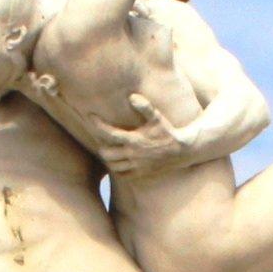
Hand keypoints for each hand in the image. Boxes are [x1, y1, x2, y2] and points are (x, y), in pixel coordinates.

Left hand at [69, 93, 191, 176]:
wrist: (181, 151)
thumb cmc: (167, 132)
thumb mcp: (157, 118)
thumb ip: (145, 107)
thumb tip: (132, 97)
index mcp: (134, 140)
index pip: (108, 133)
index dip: (97, 124)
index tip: (90, 116)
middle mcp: (132, 155)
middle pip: (105, 153)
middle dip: (100, 144)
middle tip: (101, 137)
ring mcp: (136, 166)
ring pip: (112, 165)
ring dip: (107, 157)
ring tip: (108, 148)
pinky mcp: (140, 174)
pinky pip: (121, 175)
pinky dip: (116, 168)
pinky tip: (118, 159)